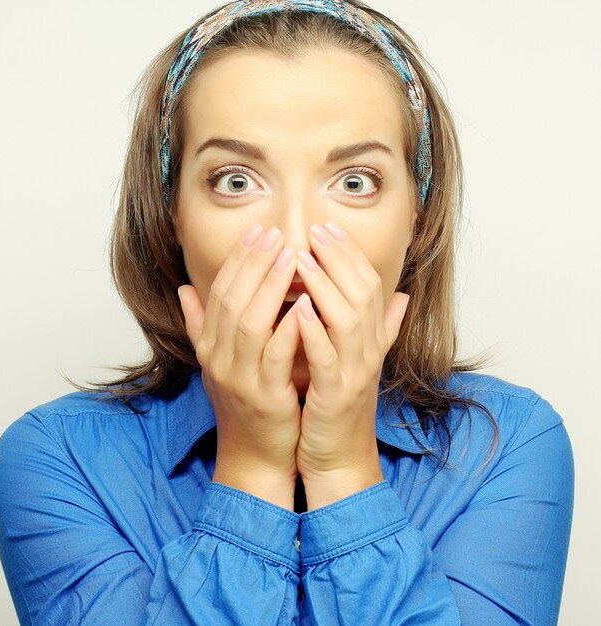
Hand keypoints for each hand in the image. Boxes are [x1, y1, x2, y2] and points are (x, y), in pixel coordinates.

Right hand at [177, 224, 302, 502]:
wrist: (255, 453)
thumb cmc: (244, 403)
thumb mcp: (219, 361)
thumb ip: (202, 325)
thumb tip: (185, 289)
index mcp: (209, 346)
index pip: (219, 293)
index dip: (237, 261)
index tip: (257, 232)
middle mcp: (217, 358)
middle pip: (232, 300)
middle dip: (252, 263)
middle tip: (273, 233)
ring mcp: (238, 377)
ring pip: (249, 321)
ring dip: (268, 285)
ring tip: (289, 256)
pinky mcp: (263, 395)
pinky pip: (275, 354)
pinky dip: (287, 327)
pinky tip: (304, 303)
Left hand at [292, 222, 409, 489]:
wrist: (337, 455)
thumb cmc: (339, 403)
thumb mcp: (359, 360)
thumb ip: (378, 327)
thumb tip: (402, 296)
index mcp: (371, 340)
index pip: (369, 286)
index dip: (350, 255)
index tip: (328, 228)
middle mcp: (368, 352)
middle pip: (363, 294)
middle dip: (340, 259)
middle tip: (316, 230)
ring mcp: (354, 374)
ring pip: (348, 320)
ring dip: (325, 287)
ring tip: (303, 259)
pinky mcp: (335, 396)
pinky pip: (326, 358)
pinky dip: (314, 332)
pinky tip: (298, 309)